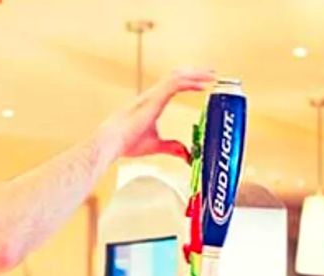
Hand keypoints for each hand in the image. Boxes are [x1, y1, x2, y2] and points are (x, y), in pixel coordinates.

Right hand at [98, 69, 214, 162]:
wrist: (112, 141)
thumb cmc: (126, 142)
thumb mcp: (155, 145)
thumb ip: (171, 147)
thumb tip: (185, 154)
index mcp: (152, 103)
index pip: (173, 86)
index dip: (189, 82)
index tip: (203, 84)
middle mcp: (154, 95)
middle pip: (177, 76)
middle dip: (196, 73)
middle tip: (211, 73)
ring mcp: (154, 95)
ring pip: (178, 76)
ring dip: (196, 74)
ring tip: (211, 75)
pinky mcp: (155, 98)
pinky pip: (176, 83)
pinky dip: (191, 82)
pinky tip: (203, 85)